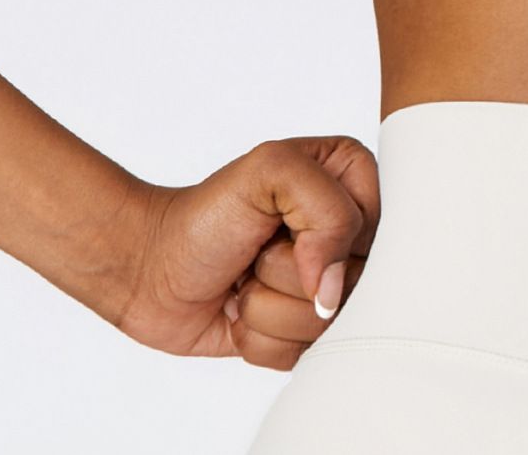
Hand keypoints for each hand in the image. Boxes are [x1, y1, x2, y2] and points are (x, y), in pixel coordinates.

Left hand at [114, 135, 379, 368]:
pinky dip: (260, 338)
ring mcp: (326, 285)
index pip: (377, 227)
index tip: (289, 224)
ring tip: (246, 280)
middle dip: (293, 276)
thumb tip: (332, 291)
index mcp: (352, 181)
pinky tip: (243, 310)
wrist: (150, 266)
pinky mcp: (303, 330)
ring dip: (269, 307)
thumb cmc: (206, 213)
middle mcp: (347, 234)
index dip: (332, 238)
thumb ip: (327, 210)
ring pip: (326, 325)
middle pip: (354, 282)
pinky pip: (301, 356)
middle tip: (260, 252)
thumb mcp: (270, 172)